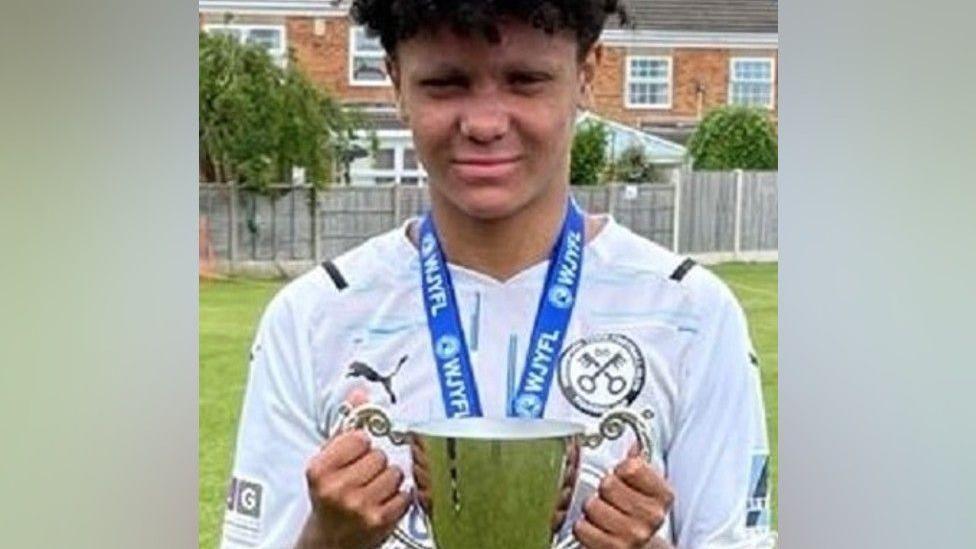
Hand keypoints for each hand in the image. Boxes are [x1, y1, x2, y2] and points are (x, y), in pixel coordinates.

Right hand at [297, 388, 410, 548]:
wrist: (329, 542)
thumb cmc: (329, 498)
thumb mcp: (328, 461)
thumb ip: (345, 426)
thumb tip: (360, 393)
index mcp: (320, 470)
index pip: (359, 438)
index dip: (361, 445)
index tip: (356, 453)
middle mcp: (337, 489)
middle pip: (379, 456)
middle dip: (376, 463)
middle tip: (364, 475)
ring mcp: (359, 506)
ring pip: (394, 473)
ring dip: (389, 479)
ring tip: (374, 488)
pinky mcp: (379, 520)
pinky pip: (404, 493)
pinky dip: (399, 496)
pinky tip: (383, 501)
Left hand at [573, 445, 673, 548]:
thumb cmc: (637, 515)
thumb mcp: (645, 488)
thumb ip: (638, 462)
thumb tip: (634, 442)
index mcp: (663, 496)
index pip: (631, 467)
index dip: (620, 470)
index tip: (622, 478)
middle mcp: (652, 517)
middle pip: (608, 485)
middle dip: (603, 489)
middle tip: (609, 498)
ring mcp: (632, 536)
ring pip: (592, 506)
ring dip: (591, 509)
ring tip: (602, 513)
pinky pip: (582, 528)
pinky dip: (583, 527)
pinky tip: (595, 528)